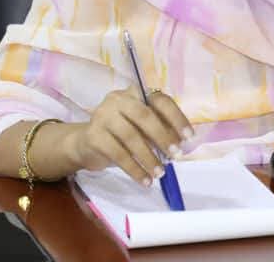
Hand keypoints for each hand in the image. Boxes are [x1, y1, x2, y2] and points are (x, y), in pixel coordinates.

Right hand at [64, 90, 191, 186]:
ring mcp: (103, 115)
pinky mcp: (93, 135)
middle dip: (163, 137)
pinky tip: (144, 180)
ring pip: (131, 137)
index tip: (189, 137)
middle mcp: (118, 99)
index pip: (159, 100)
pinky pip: (118, 154)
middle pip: (144, 116)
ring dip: (149, 158)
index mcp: (135, 93)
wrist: (85, 144)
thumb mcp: (142, 129)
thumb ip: (160, 130)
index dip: (176, 117)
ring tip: (160, 173)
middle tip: (175, 155)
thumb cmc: (121, 135)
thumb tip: (180, 143)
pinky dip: (134, 169)